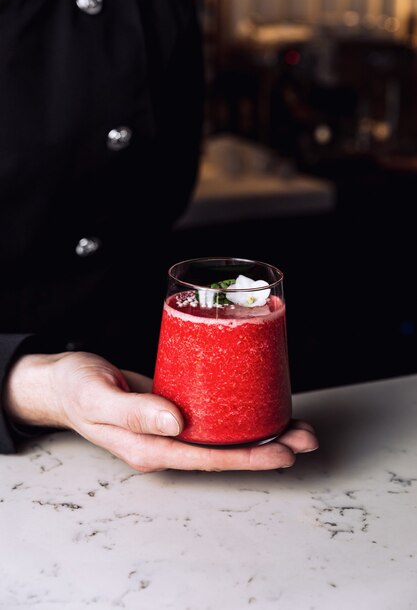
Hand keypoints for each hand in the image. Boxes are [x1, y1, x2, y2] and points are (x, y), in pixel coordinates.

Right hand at [4, 351, 317, 471]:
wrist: (63, 381)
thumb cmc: (76, 388)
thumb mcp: (97, 398)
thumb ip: (133, 412)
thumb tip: (176, 424)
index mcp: (149, 449)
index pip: (208, 457)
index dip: (248, 456)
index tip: (283, 452)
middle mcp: (166, 443)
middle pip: (224, 450)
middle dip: (267, 447)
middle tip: (305, 438)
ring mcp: (170, 428)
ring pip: (223, 434)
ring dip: (260, 431)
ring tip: (296, 425)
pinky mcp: (173, 409)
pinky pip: (212, 415)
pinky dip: (237, 412)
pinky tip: (257, 405)